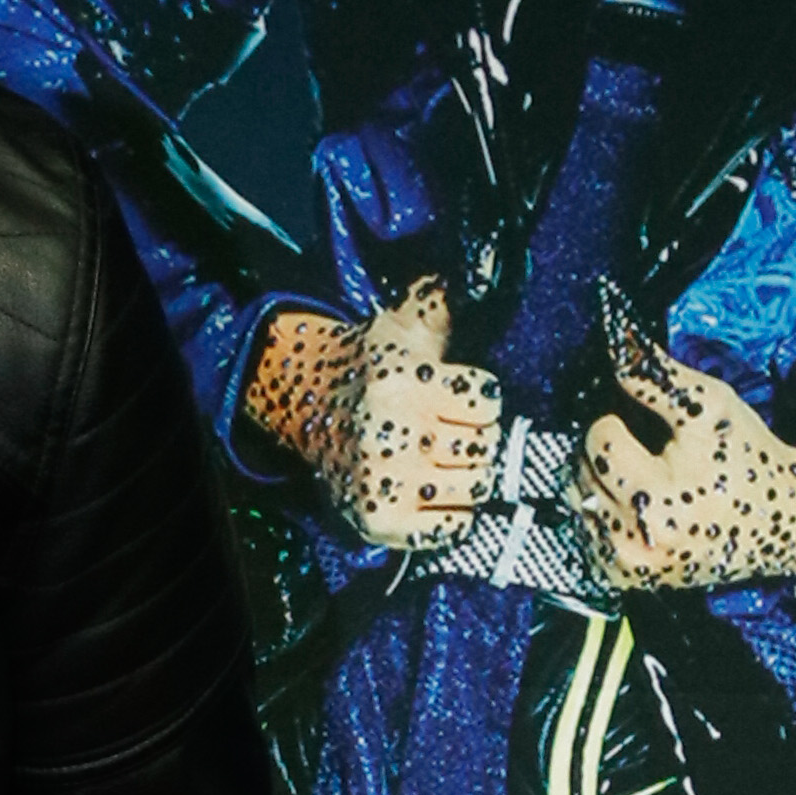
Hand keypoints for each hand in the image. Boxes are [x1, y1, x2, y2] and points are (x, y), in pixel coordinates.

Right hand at [243, 277, 499, 548]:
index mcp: (404, 384)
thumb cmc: (372, 363)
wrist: (308, 404)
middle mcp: (392, 435)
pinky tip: (436, 492)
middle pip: (486, 445)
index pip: (487, 400)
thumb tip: (483, 268)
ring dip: (469, 474)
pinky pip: (453, 526)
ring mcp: (385, 483)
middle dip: (476, 436)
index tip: (458, 399)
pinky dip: (454, 512)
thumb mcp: (405, 325)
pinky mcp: (380, 520)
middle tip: (452, 431)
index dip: (480, 399)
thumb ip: (444, 302)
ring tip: (444, 460)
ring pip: (476, 485)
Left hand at [577, 349, 795, 590]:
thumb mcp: (709, 406)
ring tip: (645, 478)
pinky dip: (604, 513)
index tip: (649, 429)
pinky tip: (639, 507)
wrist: (782, 522)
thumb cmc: (747, 458)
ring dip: (600, 481)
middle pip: (580, 471)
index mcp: (658, 497)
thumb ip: (655, 377)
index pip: (597, 439)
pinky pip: (586, 532)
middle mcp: (636, 540)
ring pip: (578, 502)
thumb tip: (616, 345)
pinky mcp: (625, 579)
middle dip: (607, 452)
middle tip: (650, 453)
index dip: (618, 423)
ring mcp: (628, 565)